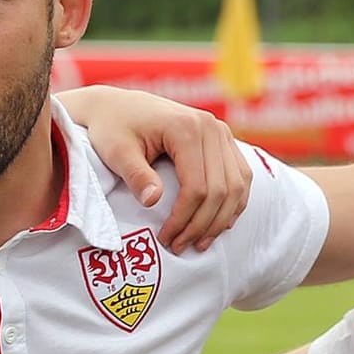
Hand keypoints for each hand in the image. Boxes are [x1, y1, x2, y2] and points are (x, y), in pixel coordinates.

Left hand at [58, 86, 253, 253]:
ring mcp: (220, 132)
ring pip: (236, 185)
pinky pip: (241, 176)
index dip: (184, 218)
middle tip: (180, 246)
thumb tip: (153, 201)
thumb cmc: (112, 129)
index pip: (197, 185)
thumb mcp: (117, 151)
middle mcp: (211, 127)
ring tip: (200, 242)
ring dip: (221, 218)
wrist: (117, 106)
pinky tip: (221, 222)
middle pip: (221, 189)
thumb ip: (136, 175)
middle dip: (202, 224)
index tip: (166, 238)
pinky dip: (234, 202)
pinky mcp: (223, 139)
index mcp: (186, 128)